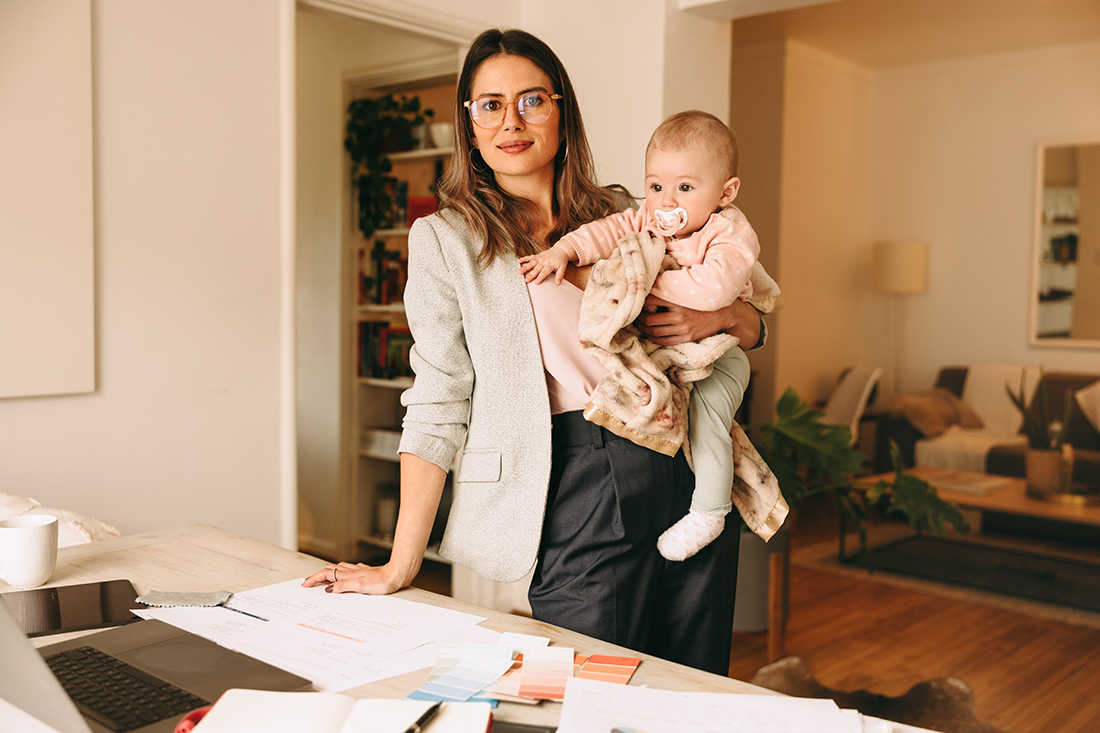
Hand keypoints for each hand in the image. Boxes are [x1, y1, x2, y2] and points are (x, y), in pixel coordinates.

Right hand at [302, 561, 405, 594]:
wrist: (398, 575)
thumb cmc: (383, 581)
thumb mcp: (361, 586)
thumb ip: (344, 586)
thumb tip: (329, 588)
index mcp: (349, 574)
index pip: (326, 574)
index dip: (314, 579)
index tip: (305, 584)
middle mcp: (353, 571)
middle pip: (330, 569)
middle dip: (318, 575)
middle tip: (310, 582)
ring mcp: (360, 571)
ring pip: (340, 569)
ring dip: (329, 573)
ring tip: (323, 578)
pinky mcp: (367, 572)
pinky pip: (351, 570)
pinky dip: (344, 572)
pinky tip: (347, 574)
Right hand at [518, 242, 571, 284]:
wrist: (561, 250)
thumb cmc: (561, 260)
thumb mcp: (563, 268)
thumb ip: (560, 275)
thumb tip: (558, 283)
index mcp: (550, 265)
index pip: (544, 272)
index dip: (540, 277)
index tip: (536, 282)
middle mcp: (544, 261)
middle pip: (536, 269)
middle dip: (531, 274)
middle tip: (526, 280)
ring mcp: (540, 258)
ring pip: (531, 263)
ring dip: (525, 267)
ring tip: (519, 271)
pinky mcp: (537, 256)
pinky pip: (530, 257)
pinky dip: (524, 258)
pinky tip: (519, 260)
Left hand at [636, 295, 761, 346]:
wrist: (723, 312)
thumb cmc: (702, 298)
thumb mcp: (687, 288)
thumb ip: (670, 286)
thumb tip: (650, 284)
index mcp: (678, 299)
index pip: (651, 301)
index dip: (642, 303)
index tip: (639, 303)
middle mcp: (679, 315)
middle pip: (649, 320)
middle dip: (640, 319)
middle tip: (636, 317)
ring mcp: (683, 328)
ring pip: (654, 332)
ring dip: (644, 330)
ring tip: (641, 326)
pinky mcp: (687, 338)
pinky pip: (664, 341)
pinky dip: (654, 338)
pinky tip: (652, 334)